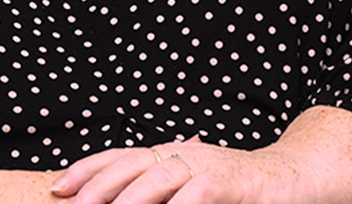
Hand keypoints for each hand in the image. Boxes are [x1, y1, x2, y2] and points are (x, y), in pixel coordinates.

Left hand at [49, 137, 305, 203]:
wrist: (293, 178)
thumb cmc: (238, 191)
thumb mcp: (194, 189)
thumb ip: (165, 196)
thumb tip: (126, 202)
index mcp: (169, 154)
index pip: (120, 157)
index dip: (88, 169)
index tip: (59, 187)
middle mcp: (182, 152)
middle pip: (131, 163)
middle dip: (97, 184)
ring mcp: (206, 164)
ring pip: (158, 176)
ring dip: (129, 197)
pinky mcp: (230, 181)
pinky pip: (198, 193)